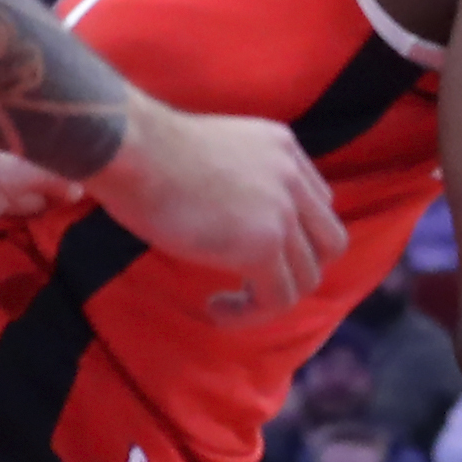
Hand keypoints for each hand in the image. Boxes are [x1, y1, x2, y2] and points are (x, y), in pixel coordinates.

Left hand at [0, 117, 85, 293]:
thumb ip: (44, 173)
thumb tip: (81, 180)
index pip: (18, 107)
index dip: (51, 114)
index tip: (88, 121)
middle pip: (18, 140)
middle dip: (50, 152)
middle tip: (92, 158)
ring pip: (12, 173)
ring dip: (39, 181)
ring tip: (79, 185)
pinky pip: (3, 199)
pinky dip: (24, 203)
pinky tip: (50, 207)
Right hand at [93, 102, 347, 316]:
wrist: (133, 147)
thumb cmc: (148, 149)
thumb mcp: (213, 150)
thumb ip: (236, 176)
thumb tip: (225, 215)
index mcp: (282, 147)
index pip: (319, 203)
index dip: (295, 236)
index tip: (253, 252)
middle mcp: (292, 176)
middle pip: (328, 242)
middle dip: (297, 269)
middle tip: (254, 282)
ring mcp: (283, 211)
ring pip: (308, 276)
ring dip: (272, 298)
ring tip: (230, 303)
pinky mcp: (263, 245)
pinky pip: (278, 299)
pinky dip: (251, 314)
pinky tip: (217, 310)